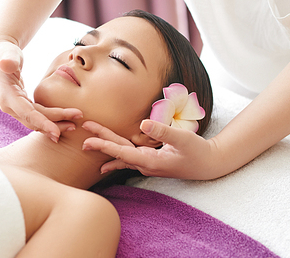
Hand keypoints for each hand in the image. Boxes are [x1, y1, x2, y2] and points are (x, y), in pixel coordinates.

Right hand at [0, 37, 82, 141]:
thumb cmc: (4, 52)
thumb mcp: (6, 52)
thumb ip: (9, 58)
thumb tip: (6, 64)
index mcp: (6, 95)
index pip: (27, 113)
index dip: (42, 123)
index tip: (57, 132)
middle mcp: (9, 106)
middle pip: (34, 121)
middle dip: (55, 124)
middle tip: (75, 125)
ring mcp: (15, 108)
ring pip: (36, 121)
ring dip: (55, 124)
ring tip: (74, 125)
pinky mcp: (21, 106)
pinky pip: (37, 117)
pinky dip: (50, 120)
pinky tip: (65, 121)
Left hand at [82, 120, 220, 179]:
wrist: (208, 165)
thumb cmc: (198, 152)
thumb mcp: (183, 139)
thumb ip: (163, 131)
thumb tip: (143, 123)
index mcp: (150, 161)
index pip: (122, 152)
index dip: (104, 145)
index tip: (89, 140)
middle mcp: (145, 164)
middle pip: (118, 152)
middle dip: (100, 143)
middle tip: (82, 135)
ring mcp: (147, 164)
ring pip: (121, 154)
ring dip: (105, 148)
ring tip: (87, 144)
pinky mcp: (150, 160)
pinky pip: (128, 158)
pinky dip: (116, 156)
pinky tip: (105, 163)